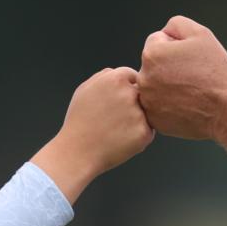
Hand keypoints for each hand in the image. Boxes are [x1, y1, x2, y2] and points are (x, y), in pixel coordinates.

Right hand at [31, 67, 154, 203]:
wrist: (77, 152)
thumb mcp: (85, 89)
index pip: (134, 76)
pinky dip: (138, 134)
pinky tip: (121, 139)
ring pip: (147, 112)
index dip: (126, 88)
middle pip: (142, 93)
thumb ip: (105, 76)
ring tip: (116, 129)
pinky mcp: (144, 132)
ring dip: (137, 118)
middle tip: (117, 117)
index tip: (118, 101)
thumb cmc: (79, 121)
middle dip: (134, 103)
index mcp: (116, 79)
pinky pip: (148, 130)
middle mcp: (130, 93)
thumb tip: (124, 74)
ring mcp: (139, 113)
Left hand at [137, 15, 226, 140]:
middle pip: (153, 64)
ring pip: (154, 85)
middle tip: (191, 75)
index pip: (157, 41)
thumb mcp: (200, 33)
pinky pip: (158, 105)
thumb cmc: (215, 71)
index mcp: (151, 54)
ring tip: (190, 90)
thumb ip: (176, 24)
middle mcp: (143, 78)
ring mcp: (147, 101)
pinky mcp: (154, 119)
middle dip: (168, 66)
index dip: (176, 46)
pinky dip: (168, 104)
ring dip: (167, 85)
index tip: (190, 58)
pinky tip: (186, 104)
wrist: (226, 109)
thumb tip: (164, 33)